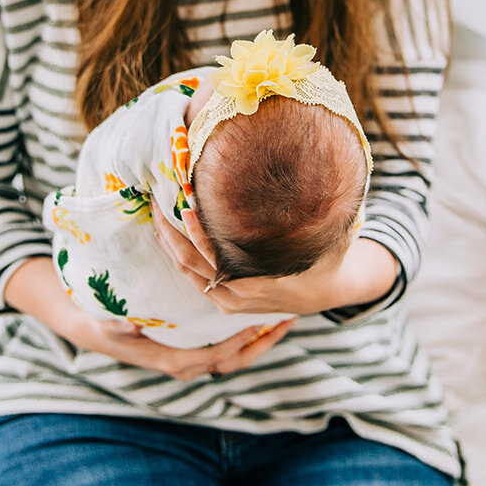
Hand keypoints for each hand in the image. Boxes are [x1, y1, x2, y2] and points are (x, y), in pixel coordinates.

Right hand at [70, 311, 295, 382]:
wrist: (94, 331)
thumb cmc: (103, 324)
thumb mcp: (105, 323)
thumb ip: (115, 324)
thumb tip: (127, 325)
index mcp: (173, 360)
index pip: (216, 355)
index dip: (240, 342)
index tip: (260, 323)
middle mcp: (187, 365)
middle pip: (235, 361)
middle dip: (263, 343)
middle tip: (287, 320)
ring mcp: (193, 359)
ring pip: (236, 356)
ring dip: (261, 340)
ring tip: (285, 318)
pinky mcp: (195, 350)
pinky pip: (228, 348)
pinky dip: (248, 336)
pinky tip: (263, 317)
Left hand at [151, 207, 399, 316]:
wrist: (329, 292)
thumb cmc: (327, 260)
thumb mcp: (328, 240)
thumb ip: (320, 220)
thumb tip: (324, 185)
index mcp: (256, 282)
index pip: (213, 256)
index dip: (195, 231)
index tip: (183, 205)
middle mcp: (237, 295)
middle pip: (189, 263)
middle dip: (170, 233)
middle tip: (156, 202)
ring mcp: (228, 300)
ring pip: (187, 272)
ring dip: (169, 244)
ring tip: (157, 214)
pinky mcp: (225, 300)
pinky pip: (194, 278)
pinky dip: (179, 256)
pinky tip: (170, 235)